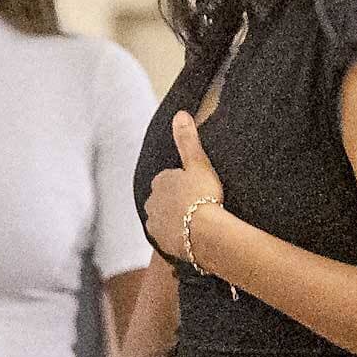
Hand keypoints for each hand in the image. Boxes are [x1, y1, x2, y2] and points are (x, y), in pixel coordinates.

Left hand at [143, 109, 225, 268]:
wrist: (205, 233)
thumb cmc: (204, 196)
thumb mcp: (198, 163)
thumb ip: (187, 140)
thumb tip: (179, 114)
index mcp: (159, 182)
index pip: (169, 178)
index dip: (184, 182)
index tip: (198, 187)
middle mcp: (151, 202)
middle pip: (164, 198)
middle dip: (177, 200)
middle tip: (200, 204)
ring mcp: (154, 223)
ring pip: (165, 217)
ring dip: (177, 217)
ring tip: (197, 220)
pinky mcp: (160, 241)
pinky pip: (168, 235)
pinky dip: (178, 234)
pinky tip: (192, 234)